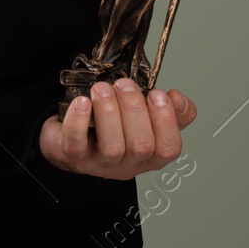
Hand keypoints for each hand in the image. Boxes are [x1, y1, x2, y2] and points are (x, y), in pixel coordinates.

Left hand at [39, 80, 195, 180]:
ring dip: (109, 112)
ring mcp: (101, 163)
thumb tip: (176, 97)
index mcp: (151, 155)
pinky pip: (76, 144)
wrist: (72, 141)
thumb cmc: (113, 128)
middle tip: (124, 84)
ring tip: (102, 88)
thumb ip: (170, 110)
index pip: (169, 147)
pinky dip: (79, 121)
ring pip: (112, 147)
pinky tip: (82, 102)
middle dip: (134, 109)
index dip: (166, 121)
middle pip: (141, 146)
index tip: (157, 93)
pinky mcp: (74, 157)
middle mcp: (129, 163)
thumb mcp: (146, 119)